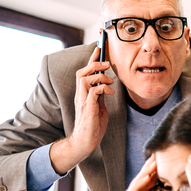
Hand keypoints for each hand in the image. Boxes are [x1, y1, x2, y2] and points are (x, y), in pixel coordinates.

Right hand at [50, 46, 114, 173]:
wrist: (85, 142)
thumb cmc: (93, 126)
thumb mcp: (99, 107)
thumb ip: (100, 95)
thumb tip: (106, 85)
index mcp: (84, 94)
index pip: (86, 72)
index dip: (92, 59)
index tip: (100, 48)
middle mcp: (81, 95)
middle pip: (82, 72)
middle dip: (95, 64)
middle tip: (108, 64)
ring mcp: (83, 102)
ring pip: (84, 79)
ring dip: (99, 76)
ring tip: (110, 81)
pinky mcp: (88, 109)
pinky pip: (93, 93)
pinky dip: (102, 88)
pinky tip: (109, 92)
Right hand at [120, 155, 170, 190]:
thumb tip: (186, 187)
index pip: (151, 178)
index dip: (158, 168)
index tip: (169, 156)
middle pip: (143, 177)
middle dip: (152, 166)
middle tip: (161, 153)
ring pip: (136, 183)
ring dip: (145, 172)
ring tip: (154, 163)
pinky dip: (138, 185)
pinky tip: (145, 178)